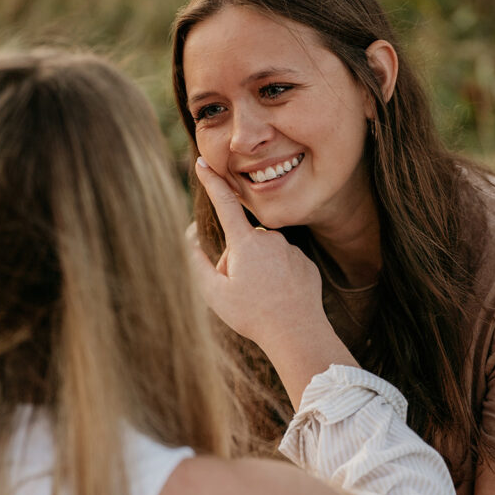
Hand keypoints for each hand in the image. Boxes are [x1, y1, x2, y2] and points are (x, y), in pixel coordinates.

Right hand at [188, 158, 356, 407]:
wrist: (297, 333)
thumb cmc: (252, 315)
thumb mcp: (214, 292)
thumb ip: (198, 261)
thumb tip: (190, 237)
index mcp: (245, 243)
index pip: (224, 204)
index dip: (212, 181)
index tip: (202, 161)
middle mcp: (269, 239)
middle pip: (242, 243)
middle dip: (236, 261)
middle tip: (241, 293)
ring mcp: (290, 250)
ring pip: (264, 255)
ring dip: (258, 270)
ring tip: (263, 299)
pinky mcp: (304, 263)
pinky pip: (283, 264)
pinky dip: (278, 277)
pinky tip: (280, 298)